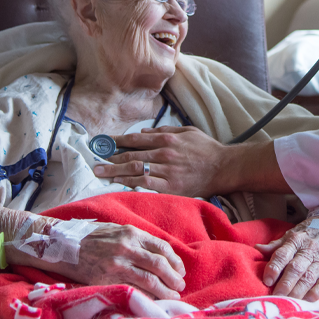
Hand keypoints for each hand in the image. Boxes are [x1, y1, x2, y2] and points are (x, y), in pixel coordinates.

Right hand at [51, 222, 186, 299]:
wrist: (60, 245)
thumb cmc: (90, 238)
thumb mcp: (115, 230)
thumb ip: (136, 239)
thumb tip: (158, 252)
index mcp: (131, 233)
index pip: (162, 247)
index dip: (175, 261)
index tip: (180, 270)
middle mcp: (126, 247)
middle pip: (159, 264)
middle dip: (174, 277)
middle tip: (180, 285)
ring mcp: (116, 264)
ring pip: (149, 279)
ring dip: (165, 290)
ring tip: (172, 296)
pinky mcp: (106, 279)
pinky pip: (132, 289)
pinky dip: (145, 296)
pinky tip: (152, 300)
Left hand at [92, 126, 228, 196]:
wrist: (223, 168)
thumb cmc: (206, 149)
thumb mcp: (187, 132)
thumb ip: (163, 130)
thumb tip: (142, 132)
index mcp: (167, 139)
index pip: (136, 140)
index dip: (118, 142)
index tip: (105, 144)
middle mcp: (164, 154)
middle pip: (131, 156)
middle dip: (111, 159)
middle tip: (95, 162)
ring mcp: (167, 172)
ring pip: (135, 171)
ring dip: (116, 172)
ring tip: (101, 174)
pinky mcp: (171, 187)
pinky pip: (147, 185)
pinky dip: (131, 184)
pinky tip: (120, 184)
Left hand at [256, 217, 318, 301]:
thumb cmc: (308, 234)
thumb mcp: (291, 235)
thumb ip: (275, 246)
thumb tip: (257, 249)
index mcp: (296, 240)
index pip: (283, 254)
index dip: (274, 268)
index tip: (267, 281)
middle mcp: (309, 250)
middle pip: (296, 269)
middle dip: (285, 284)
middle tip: (275, 296)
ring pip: (308, 279)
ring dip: (297, 292)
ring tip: (288, 302)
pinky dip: (314, 294)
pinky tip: (305, 301)